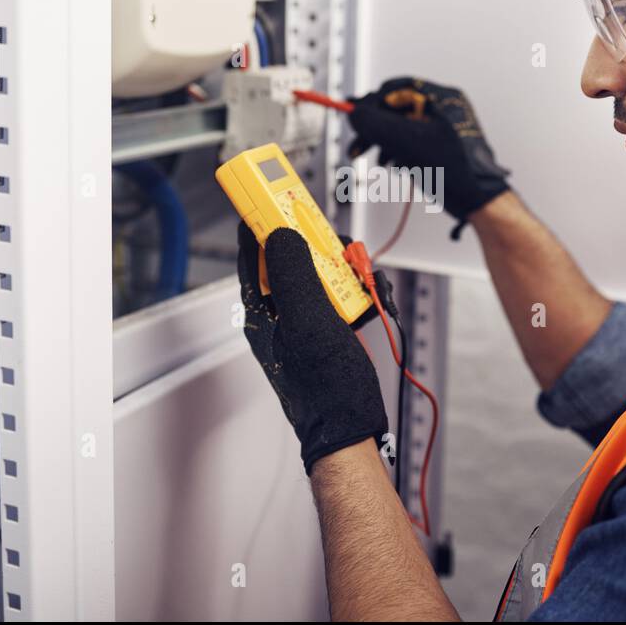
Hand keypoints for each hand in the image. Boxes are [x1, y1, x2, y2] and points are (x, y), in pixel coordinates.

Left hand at [236, 222, 388, 474]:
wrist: (351, 431)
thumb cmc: (325, 389)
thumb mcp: (308, 323)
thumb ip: (292, 275)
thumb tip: (277, 234)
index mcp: (262, 311)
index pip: (251, 252)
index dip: (260, 219)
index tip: (271, 193)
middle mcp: (281, 312)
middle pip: (293, 256)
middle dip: (319, 245)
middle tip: (336, 243)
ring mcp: (306, 320)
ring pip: (321, 271)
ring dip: (346, 269)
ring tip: (365, 281)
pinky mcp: (329, 328)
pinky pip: (341, 294)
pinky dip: (359, 289)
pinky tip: (374, 299)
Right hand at [348, 77, 510, 237]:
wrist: (479, 200)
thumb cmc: (459, 171)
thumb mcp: (411, 142)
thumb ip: (379, 124)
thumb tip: (356, 114)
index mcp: (442, 98)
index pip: (398, 87)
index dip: (373, 101)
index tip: (355, 115)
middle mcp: (442, 109)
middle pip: (396, 109)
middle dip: (375, 129)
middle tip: (357, 145)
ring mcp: (440, 128)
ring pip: (400, 127)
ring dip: (383, 143)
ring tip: (379, 161)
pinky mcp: (438, 146)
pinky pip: (410, 141)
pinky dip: (397, 152)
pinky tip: (394, 164)